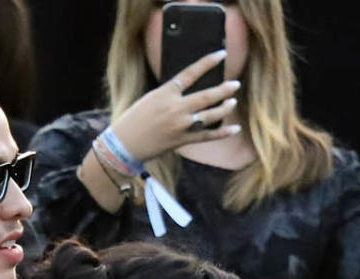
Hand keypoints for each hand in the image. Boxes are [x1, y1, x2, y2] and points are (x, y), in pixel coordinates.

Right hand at [112, 51, 240, 162]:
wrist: (125, 144)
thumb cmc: (134, 119)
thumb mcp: (151, 98)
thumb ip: (170, 93)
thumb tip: (191, 90)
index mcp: (166, 93)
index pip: (191, 72)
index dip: (208, 62)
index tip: (222, 54)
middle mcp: (176, 108)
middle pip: (206, 96)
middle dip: (224, 89)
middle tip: (235, 84)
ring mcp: (180, 126)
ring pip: (210, 115)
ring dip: (224, 107)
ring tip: (233, 102)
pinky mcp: (182, 141)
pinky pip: (207, 136)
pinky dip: (222, 133)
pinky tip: (234, 128)